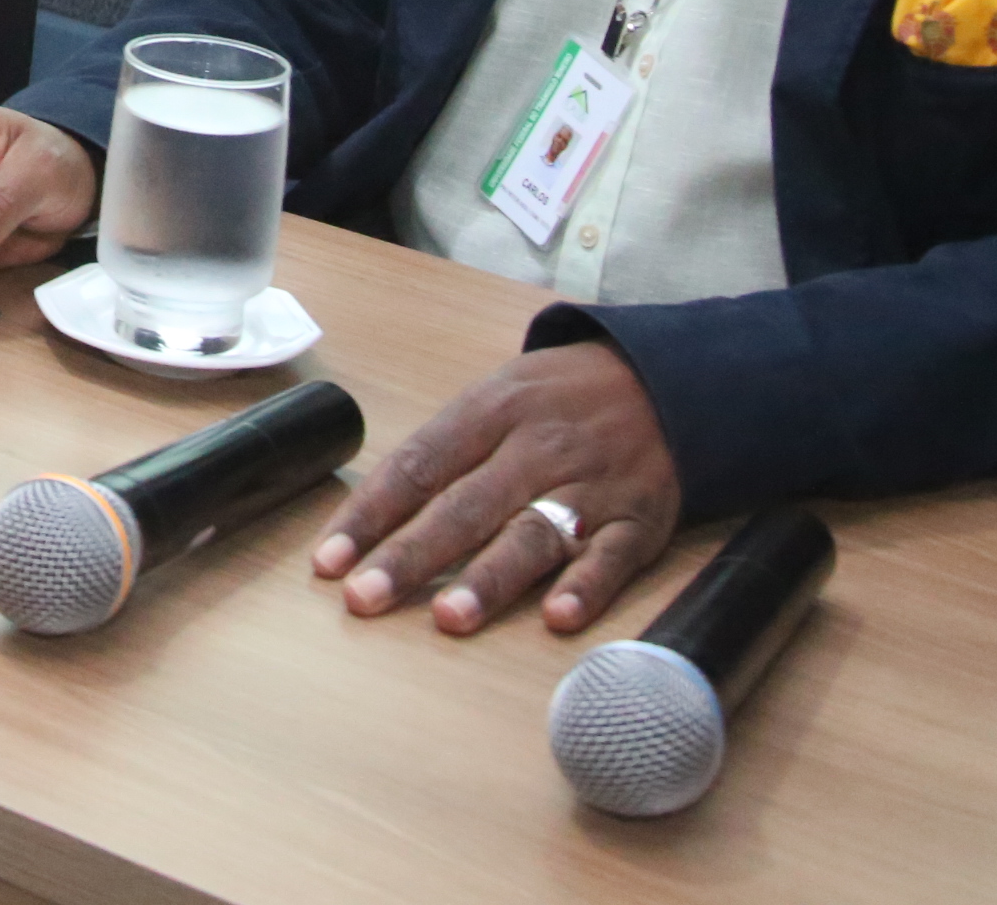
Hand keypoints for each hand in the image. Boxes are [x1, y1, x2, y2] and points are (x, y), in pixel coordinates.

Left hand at [310, 340, 683, 633]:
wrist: (666, 378)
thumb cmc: (560, 398)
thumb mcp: (498, 395)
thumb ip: (445, 450)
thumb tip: (375, 514)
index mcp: (491, 411)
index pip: (419, 466)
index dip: (371, 514)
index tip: (329, 561)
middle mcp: (536, 449)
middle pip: (465, 507)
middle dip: (413, 555)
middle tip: (365, 597)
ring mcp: (590, 487)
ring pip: (533, 535)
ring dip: (489, 579)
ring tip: (449, 618)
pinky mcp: (641, 521)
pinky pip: (613, 557)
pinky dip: (587, 587)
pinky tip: (558, 617)